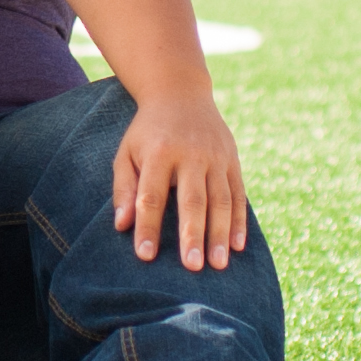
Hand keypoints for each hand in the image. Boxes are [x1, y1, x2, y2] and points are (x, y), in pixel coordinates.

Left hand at [111, 86, 249, 269]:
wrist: (180, 93)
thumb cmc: (147, 132)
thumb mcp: (127, 152)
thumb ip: (124, 188)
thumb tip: (121, 225)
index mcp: (158, 152)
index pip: (152, 196)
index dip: (148, 227)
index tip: (145, 256)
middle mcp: (190, 154)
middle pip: (192, 200)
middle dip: (192, 234)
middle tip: (192, 267)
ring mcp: (215, 156)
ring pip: (220, 200)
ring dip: (220, 234)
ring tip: (218, 264)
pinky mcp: (232, 159)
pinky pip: (238, 194)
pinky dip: (239, 221)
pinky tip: (237, 246)